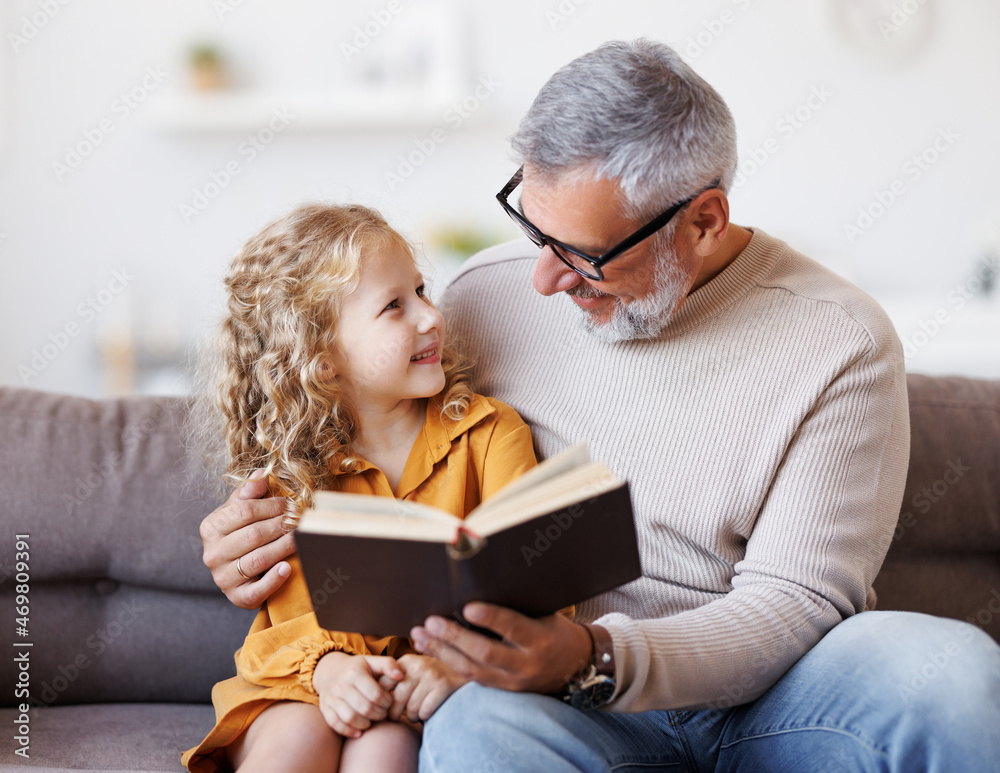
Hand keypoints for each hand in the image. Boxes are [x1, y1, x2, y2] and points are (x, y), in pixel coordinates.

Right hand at [199, 472, 295, 608]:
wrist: (238, 569)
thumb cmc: (241, 533)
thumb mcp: (239, 510)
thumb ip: (249, 492)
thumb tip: (262, 474)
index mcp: (211, 527)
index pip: (244, 512)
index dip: (271, 506)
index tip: (290, 504)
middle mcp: (212, 554)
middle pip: (253, 535)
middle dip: (281, 525)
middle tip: (301, 520)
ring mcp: (222, 578)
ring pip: (257, 560)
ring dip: (283, 548)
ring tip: (301, 539)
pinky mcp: (236, 597)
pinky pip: (256, 591)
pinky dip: (273, 580)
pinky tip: (287, 568)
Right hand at [313, 652, 404, 737]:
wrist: (330, 670)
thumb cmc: (357, 668)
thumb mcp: (372, 661)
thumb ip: (388, 665)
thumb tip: (401, 675)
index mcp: (355, 672)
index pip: (375, 694)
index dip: (386, 702)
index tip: (389, 702)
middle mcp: (341, 685)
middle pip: (365, 708)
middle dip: (378, 714)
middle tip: (383, 713)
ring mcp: (331, 697)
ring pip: (351, 718)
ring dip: (366, 723)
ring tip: (372, 720)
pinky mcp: (325, 708)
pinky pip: (336, 724)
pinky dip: (348, 731)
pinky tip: (359, 731)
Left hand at [386, 654, 467, 722]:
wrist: (466, 667)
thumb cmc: (433, 673)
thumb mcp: (414, 669)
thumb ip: (396, 677)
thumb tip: (372, 695)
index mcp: (406, 661)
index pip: (383, 685)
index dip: (383, 701)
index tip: (386, 708)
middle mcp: (418, 666)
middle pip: (396, 700)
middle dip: (395, 714)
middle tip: (399, 716)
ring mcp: (431, 676)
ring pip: (411, 709)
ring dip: (412, 716)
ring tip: (416, 712)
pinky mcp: (444, 687)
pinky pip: (425, 711)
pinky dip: (425, 716)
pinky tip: (428, 711)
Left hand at [410, 603, 591, 693]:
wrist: (574, 665)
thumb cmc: (554, 629)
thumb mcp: (543, 613)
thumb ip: (517, 606)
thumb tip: (481, 582)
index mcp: (539, 639)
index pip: (513, 627)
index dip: (490, 618)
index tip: (468, 607)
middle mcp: (525, 664)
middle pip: (485, 653)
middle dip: (454, 637)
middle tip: (431, 622)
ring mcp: (513, 680)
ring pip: (472, 669)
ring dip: (442, 651)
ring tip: (420, 635)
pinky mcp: (502, 689)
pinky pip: (471, 676)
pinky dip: (448, 661)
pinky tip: (431, 647)